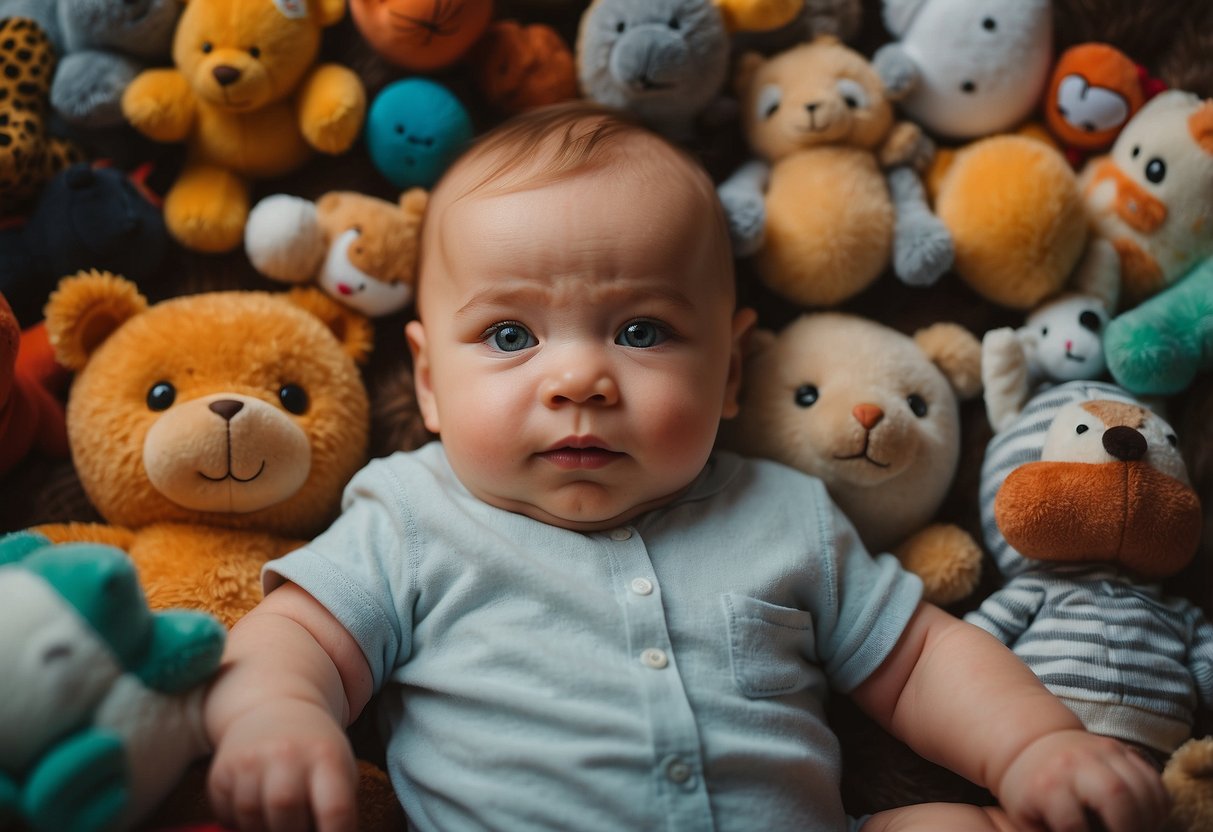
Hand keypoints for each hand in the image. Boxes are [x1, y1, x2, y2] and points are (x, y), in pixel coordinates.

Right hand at [208, 699, 358, 831]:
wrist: (275, 709)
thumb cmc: (314, 750)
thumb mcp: (338, 767)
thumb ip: (337, 807)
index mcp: (325, 756)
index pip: (335, 807)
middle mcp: (286, 753)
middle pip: (285, 809)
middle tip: (297, 828)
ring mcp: (249, 759)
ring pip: (251, 817)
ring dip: (264, 831)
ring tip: (276, 821)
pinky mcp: (221, 771)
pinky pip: (225, 815)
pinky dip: (239, 824)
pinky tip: (255, 811)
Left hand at [996, 729, 1167, 831]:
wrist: (1033, 745)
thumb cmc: (1029, 790)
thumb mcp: (1025, 816)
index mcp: (1047, 784)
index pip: (1072, 823)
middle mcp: (1076, 764)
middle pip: (1116, 795)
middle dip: (1130, 828)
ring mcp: (1100, 752)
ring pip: (1142, 786)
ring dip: (1150, 819)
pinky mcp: (1120, 749)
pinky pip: (1152, 778)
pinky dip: (1158, 804)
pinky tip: (1147, 819)